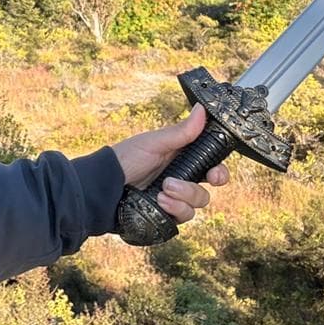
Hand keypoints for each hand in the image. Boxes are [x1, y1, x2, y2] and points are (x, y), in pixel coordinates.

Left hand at [111, 104, 228, 224]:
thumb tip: (203, 109)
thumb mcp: (154, 143)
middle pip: (210, 184)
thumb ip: (182, 132)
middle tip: (207, 179)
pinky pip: (184, 216)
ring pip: (199, 201)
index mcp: (182, 157)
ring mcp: (175, 197)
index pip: (210, 163)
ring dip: (185, 195)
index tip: (216, 172)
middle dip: (210, 182)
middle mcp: (182, 177)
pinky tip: (160, 201)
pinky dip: (175, 208)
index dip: (219, 169)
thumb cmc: (126, 159)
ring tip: (164, 189)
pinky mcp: (168, 213)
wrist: (104, 186)